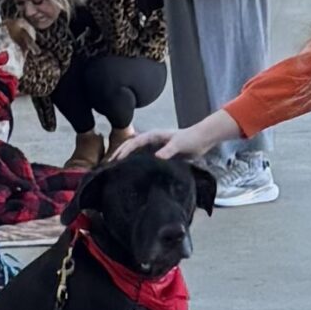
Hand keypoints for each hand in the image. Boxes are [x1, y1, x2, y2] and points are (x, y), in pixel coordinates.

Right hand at [115, 112, 234, 162]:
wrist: (202, 140)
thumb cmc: (190, 139)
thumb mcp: (179, 144)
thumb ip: (169, 151)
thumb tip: (156, 157)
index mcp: (153, 136)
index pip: (134, 142)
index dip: (124, 151)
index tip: (115, 160)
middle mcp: (151, 141)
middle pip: (131, 147)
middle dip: (119, 154)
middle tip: (108, 166)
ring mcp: (154, 148)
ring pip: (136, 153)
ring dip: (126, 160)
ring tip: (115, 171)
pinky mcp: (159, 155)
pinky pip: (144, 159)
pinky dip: (136, 164)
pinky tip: (132, 173)